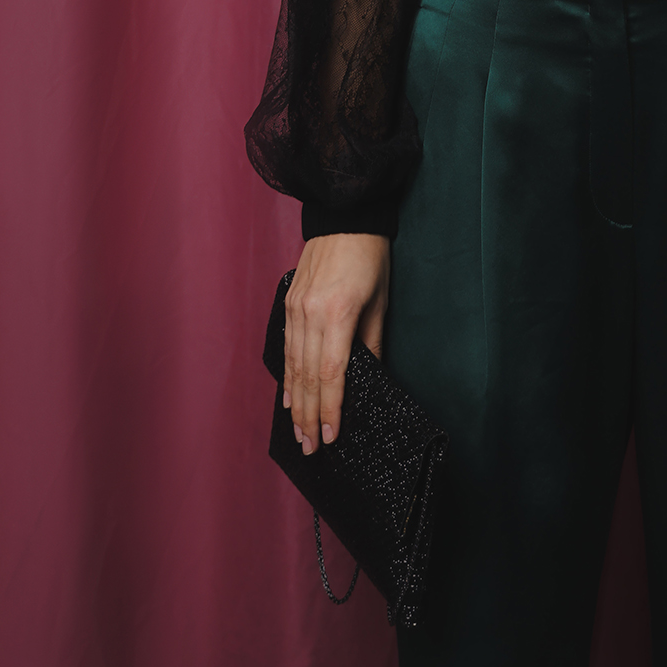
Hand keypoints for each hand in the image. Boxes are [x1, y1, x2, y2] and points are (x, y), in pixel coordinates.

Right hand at [283, 232, 389, 455]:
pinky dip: (287, 376)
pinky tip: (289, 397)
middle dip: (309, 416)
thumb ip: (372, 343)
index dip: (331, 409)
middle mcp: (310, 314)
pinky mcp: (289, 303)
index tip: (332, 436)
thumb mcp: (381, 301)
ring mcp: (295, 308)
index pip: (331, 373)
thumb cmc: (371, 257)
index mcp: (338, 313)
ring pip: (292, 366)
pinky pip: (286, 347)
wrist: (345, 217)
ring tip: (299, 432)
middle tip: (311, 448)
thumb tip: (371, 378)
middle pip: (307, 377)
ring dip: (295, 403)